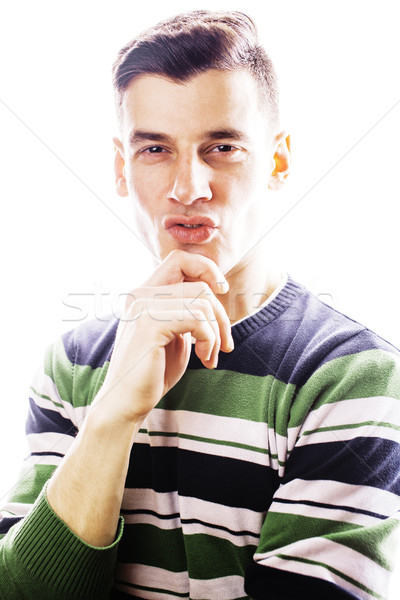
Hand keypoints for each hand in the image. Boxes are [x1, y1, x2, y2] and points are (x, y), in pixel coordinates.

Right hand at [93, 250, 233, 424]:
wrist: (125, 402)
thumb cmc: (152, 371)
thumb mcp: (175, 333)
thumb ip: (187, 310)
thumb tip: (215, 290)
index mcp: (144, 293)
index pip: (180, 258)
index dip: (207, 268)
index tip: (222, 291)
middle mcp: (140, 293)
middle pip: (199, 282)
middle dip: (221, 314)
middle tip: (224, 344)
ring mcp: (142, 306)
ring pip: (203, 301)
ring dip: (216, 333)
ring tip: (209, 356)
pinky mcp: (148, 324)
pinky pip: (198, 319)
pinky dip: (209, 339)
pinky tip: (203, 358)